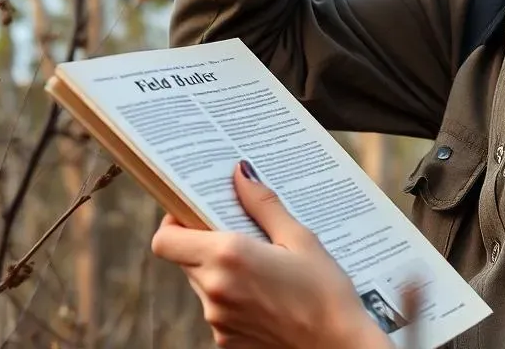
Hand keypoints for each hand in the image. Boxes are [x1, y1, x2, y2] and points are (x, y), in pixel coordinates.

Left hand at [151, 163, 391, 348]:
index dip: (174, 220)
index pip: (166, 240)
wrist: (338, 347)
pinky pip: (216, 307)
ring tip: (262, 261)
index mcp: (228, 258)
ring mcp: (217, 321)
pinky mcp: (226, 342)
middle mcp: (214, 291)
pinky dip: (232, 294)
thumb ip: (263, 205)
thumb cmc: (324, 291)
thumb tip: (240, 174)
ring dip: (219, 267)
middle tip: (240, 228)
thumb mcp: (299, 238)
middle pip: (184, 257)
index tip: (197, 209)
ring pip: (201, 282)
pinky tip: (266, 290)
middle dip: (204, 239)